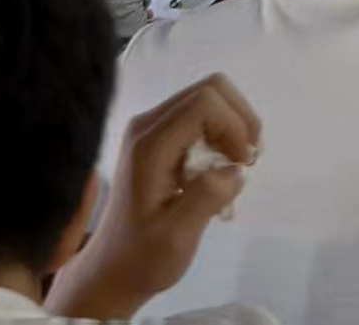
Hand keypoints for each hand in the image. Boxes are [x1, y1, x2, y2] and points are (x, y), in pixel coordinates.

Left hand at [47, 75, 261, 318]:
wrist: (112, 269)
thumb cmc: (141, 258)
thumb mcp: (176, 237)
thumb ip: (206, 198)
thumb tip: (235, 169)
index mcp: (149, 145)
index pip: (205, 103)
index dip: (235, 126)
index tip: (243, 164)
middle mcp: (147, 125)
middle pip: (210, 89)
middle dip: (239, 121)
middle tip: (246, 161)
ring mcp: (151, 128)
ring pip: (208, 98)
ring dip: (233, 128)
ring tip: (235, 167)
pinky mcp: (158, 137)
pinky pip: (201, 116)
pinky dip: (221, 135)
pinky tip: (219, 169)